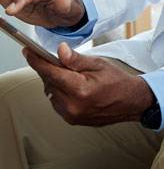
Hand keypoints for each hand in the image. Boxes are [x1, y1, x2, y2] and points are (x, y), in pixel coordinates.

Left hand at [24, 42, 154, 125]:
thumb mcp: (98, 64)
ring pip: (50, 93)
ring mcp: (71, 115)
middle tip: (55, 58)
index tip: (28, 51)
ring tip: (69, 73)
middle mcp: (72, 105)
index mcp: (80, 89)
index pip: (52, 73)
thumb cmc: (116, 80)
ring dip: (54, 80)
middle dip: (48, 68)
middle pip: (49, 82)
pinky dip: (59, 91)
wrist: (129, 101)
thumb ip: (76, 59)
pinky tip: (70, 85)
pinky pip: (56, 102)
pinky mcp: (71, 120)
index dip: (37, 61)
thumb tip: (60, 50)